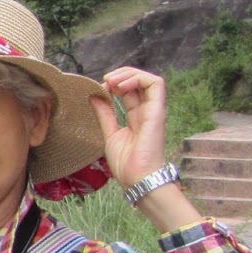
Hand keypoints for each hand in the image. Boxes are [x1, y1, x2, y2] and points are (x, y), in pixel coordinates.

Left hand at [90, 67, 171, 186]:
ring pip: (149, 79)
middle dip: (121, 75)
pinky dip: (137, 78)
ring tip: (111, 81)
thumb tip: (94, 95)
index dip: (115, 84)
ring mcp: (153, 110)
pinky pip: (156, 84)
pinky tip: (120, 86)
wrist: (137, 178)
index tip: (99, 88)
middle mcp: (147, 111)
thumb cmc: (126, 163)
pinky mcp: (157, 110)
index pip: (129, 91)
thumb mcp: (109, 133)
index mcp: (136, 117)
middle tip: (105, 81)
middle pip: (139, 82)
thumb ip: (104, 114)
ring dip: (128, 74)